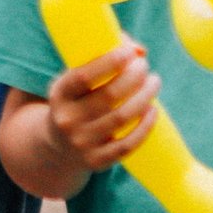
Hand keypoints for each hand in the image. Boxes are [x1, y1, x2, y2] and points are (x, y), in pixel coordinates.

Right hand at [44, 40, 160, 173]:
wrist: (58, 146)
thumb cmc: (78, 100)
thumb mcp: (77, 79)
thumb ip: (104, 58)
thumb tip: (139, 51)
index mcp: (59, 94)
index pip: (83, 77)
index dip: (109, 62)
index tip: (130, 53)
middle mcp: (67, 120)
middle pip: (109, 96)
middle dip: (134, 77)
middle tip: (145, 67)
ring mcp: (81, 143)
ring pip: (122, 118)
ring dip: (144, 97)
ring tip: (154, 82)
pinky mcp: (96, 161)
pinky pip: (127, 145)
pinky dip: (144, 126)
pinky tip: (153, 110)